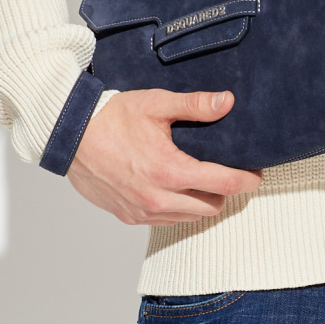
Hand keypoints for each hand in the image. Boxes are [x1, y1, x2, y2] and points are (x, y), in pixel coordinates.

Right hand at [69, 88, 261, 225]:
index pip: (224, 184)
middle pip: (212, 207)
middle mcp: (158, 198)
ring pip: (190, 218)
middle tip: (224, 173)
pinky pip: (166, 221)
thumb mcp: (156, 104)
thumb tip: (227, 102)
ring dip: (200, 202)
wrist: (70, 136)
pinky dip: (177, 208)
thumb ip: (194, 105)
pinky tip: (172, 189)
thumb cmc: (111, 118)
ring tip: (198, 180)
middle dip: (223, 191)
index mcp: (170, 171)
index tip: (255, 174)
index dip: (247, 180)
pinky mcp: (130, 217)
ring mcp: (143, 211)